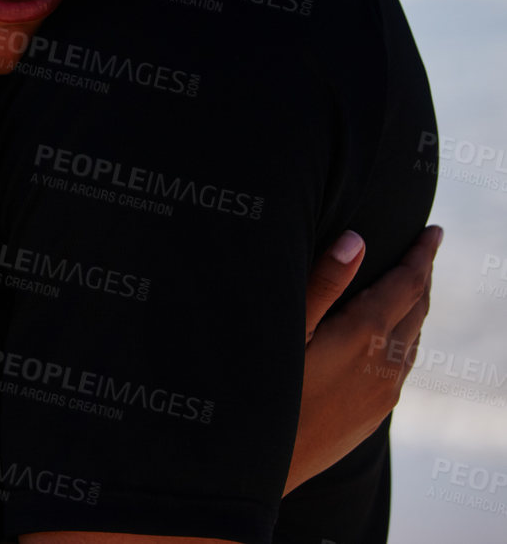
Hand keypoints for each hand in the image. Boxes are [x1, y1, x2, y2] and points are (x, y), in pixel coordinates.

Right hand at [286, 224, 441, 492]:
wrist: (266, 466)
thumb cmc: (264, 390)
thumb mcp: (286, 328)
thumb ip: (323, 283)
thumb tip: (356, 239)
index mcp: (366, 334)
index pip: (407, 283)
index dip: (421, 254)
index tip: (433, 231)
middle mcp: (385, 363)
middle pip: (417, 309)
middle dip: (422, 276)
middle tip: (424, 249)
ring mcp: (384, 391)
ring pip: (413, 339)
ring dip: (415, 307)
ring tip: (410, 286)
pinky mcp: (376, 412)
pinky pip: (403, 364)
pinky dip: (405, 337)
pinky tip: (390, 338)